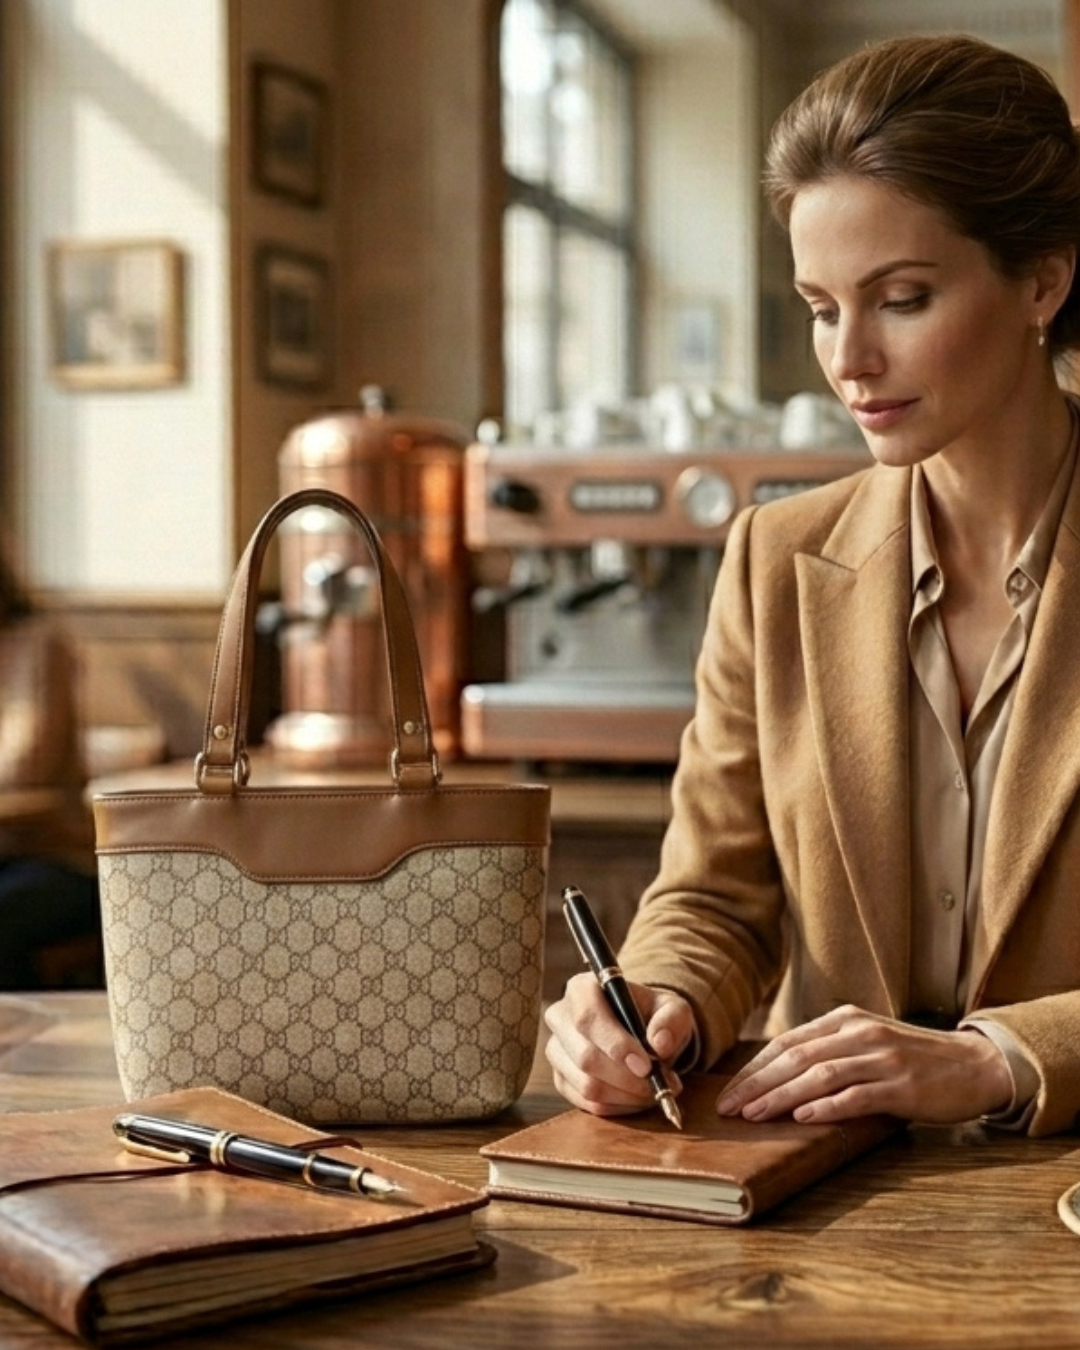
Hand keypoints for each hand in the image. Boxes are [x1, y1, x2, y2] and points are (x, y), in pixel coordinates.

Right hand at [544, 972, 695, 1116]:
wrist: (642, 1032)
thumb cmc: (653, 1015)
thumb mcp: (672, 1009)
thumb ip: (672, 1020)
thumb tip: (660, 1043)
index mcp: (582, 989)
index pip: (588, 1018)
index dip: (616, 1045)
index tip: (646, 1065)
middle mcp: (560, 1018)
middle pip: (585, 1057)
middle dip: (627, 1078)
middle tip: (660, 1082)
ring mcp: (557, 1051)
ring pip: (587, 1085)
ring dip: (627, 1095)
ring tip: (654, 1089)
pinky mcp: (561, 1079)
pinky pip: (588, 1103)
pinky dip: (619, 1106)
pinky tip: (637, 1096)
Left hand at [715, 1005, 1013, 1124]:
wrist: (973, 1065)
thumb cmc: (912, 1058)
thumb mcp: (867, 1041)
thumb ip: (829, 1050)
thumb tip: (778, 1074)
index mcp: (845, 1020)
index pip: (787, 1043)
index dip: (755, 1069)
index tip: (729, 1092)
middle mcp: (860, 1034)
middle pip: (796, 1058)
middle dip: (758, 1084)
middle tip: (729, 1108)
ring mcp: (881, 1059)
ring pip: (820, 1076)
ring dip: (782, 1097)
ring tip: (755, 1115)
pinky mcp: (902, 1086)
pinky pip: (857, 1096)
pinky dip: (827, 1107)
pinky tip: (803, 1118)